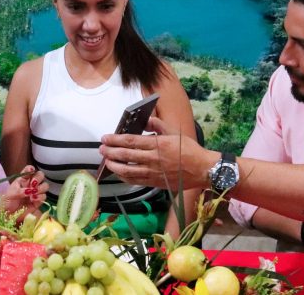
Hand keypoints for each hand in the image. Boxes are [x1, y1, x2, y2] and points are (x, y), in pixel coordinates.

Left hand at [2, 165, 47, 215]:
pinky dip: (40, 197)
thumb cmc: (7, 202)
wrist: (9, 215)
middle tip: (33, 184)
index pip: (29, 170)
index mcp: (22, 179)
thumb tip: (29, 191)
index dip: (31, 169)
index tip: (31, 171)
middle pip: (40, 175)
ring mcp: (35, 192)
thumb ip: (19, 191)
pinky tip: (33, 200)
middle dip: (38, 178)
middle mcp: (30, 184)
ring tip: (33, 193)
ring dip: (40, 188)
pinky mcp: (39, 201)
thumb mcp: (10, 194)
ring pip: (45, 185)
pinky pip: (44, 196)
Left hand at [99, 117, 213, 189]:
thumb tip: (144, 120)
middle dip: (111, 152)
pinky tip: (118, 173)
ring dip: (114, 166)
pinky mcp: (155, 182)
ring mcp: (154, 172)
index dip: (116, 139)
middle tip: (101, 149)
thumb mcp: (174, 131)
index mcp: (158, 144)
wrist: (202, 169)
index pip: (131, 141)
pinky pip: (136, 180)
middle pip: (126, 155)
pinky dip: (125, 177)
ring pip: (129, 170)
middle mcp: (154, 158)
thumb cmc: (189, 150)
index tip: (105, 138)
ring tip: (106, 161)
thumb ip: (157, 124)